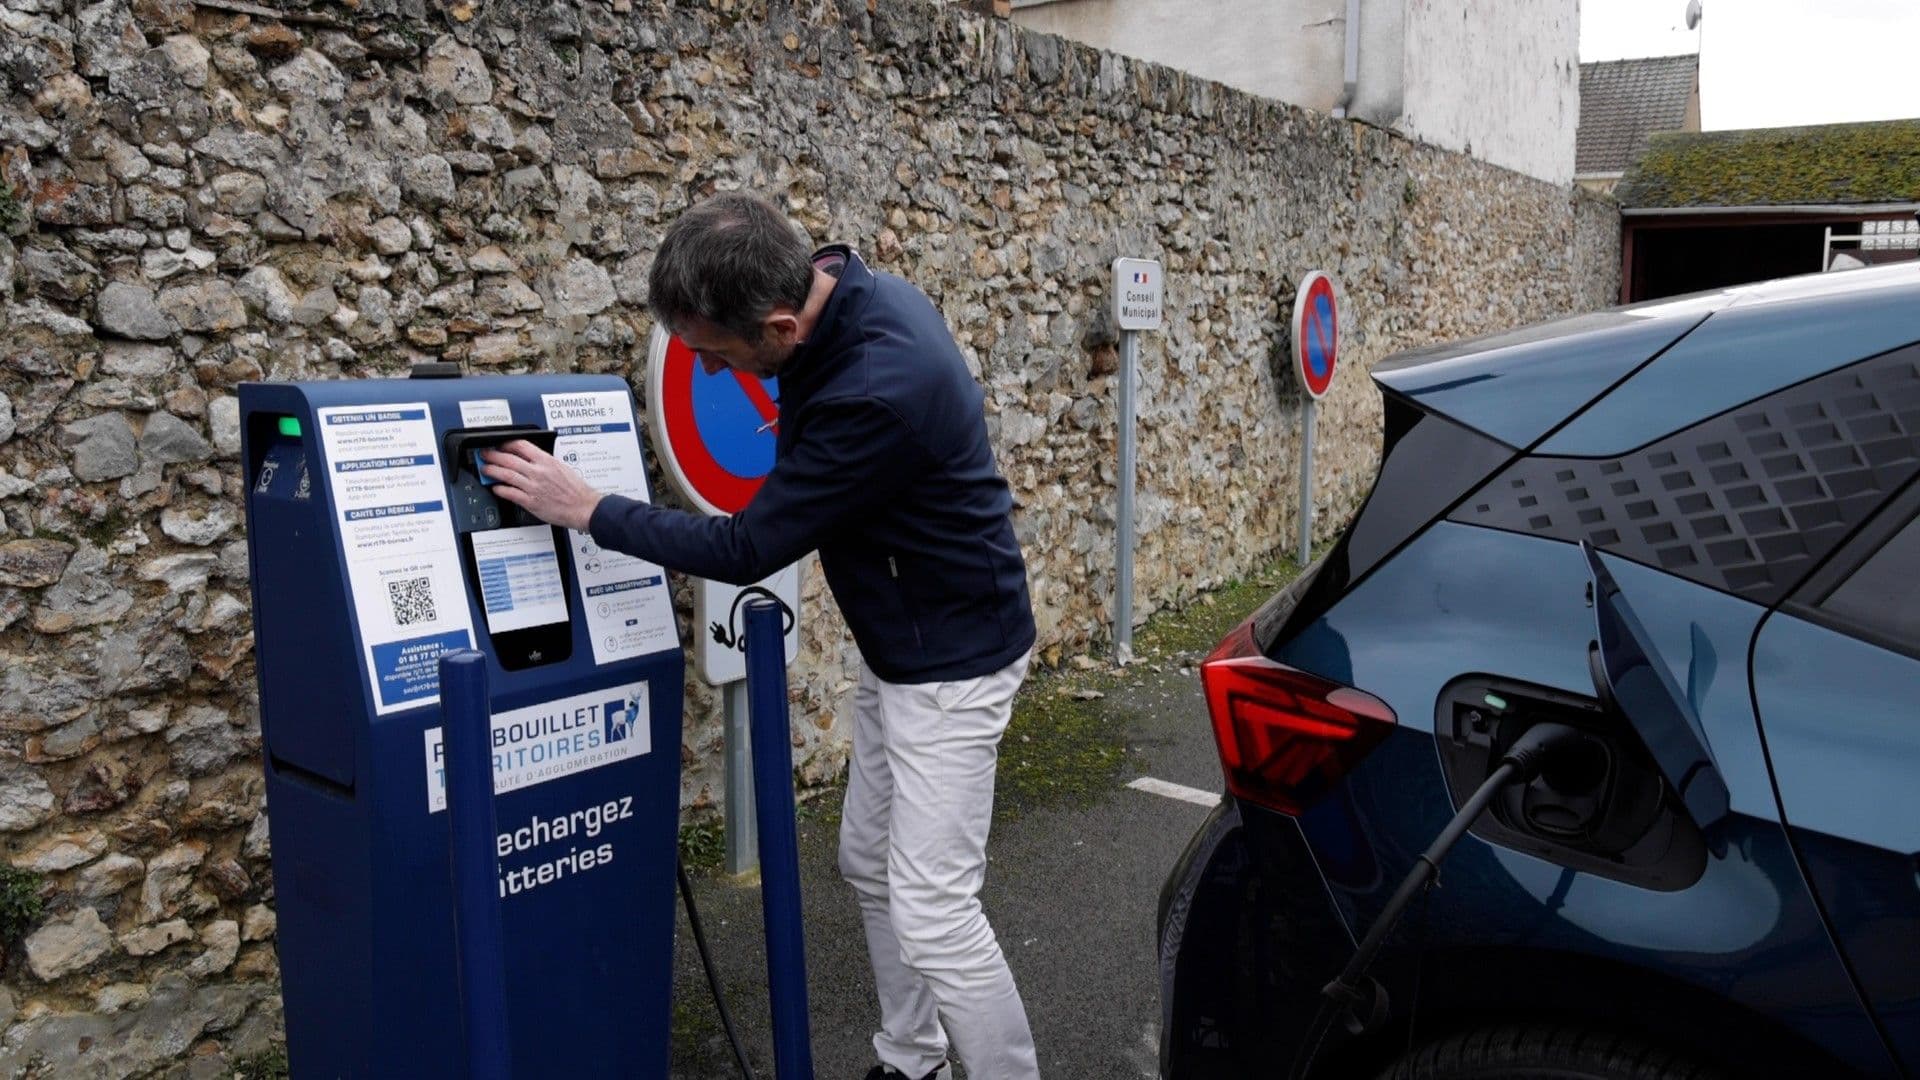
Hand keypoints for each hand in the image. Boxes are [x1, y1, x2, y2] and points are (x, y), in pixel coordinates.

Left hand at [480, 441, 604, 532]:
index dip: (507, 444)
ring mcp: (533, 487)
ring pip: (506, 475)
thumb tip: (531, 459)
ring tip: (486, 469)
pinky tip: (496, 487)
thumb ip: (545, 463)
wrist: (584, 508)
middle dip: (493, 455)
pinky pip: (510, 493)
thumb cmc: (576, 490)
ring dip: (492, 471)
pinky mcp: (531, 502)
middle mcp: (538, 472)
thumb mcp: (562, 468)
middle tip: (485, 454)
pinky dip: (500, 489)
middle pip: (509, 459)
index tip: (500, 445)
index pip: (521, 446)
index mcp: (547, 461)